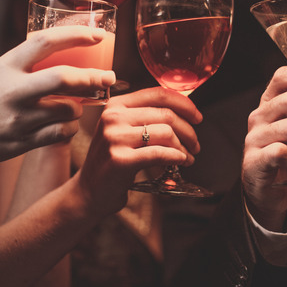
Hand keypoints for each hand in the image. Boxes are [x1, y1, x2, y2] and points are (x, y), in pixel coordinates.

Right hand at [0, 26, 115, 170]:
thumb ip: (26, 67)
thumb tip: (67, 55)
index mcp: (5, 66)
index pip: (45, 42)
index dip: (76, 35)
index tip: (99, 34)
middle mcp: (11, 91)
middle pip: (63, 78)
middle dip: (93, 77)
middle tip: (109, 77)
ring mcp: (16, 119)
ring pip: (66, 109)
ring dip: (80, 107)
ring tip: (78, 105)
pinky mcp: (19, 143)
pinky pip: (58, 134)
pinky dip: (69, 128)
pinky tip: (67, 125)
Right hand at [75, 87, 201, 214]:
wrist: (88, 192)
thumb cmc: (112, 161)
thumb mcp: (123, 131)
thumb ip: (146, 118)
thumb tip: (185, 110)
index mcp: (116, 105)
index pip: (158, 94)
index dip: (184, 104)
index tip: (197, 117)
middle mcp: (113, 117)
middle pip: (166, 114)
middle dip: (188, 131)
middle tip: (195, 144)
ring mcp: (115, 138)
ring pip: (166, 133)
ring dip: (184, 147)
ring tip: (187, 157)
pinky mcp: (120, 159)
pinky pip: (159, 153)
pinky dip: (176, 157)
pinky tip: (180, 161)